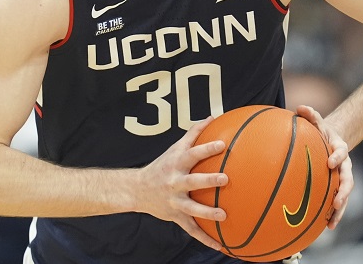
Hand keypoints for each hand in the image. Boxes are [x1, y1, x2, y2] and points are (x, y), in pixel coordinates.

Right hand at [134, 117, 228, 250]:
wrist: (137, 190)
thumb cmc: (162, 165)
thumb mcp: (174, 148)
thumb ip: (194, 133)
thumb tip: (214, 116)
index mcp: (176, 164)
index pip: (193, 153)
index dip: (206, 149)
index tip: (222, 144)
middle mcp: (175, 182)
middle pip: (192, 181)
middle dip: (208, 180)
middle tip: (225, 178)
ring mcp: (174, 201)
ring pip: (191, 209)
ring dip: (207, 213)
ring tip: (224, 216)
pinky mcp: (175, 216)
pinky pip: (191, 230)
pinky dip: (205, 239)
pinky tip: (221, 245)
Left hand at [296, 105, 352, 229]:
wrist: (331, 142)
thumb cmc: (321, 132)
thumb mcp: (317, 122)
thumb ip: (311, 115)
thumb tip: (300, 107)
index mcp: (340, 149)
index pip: (342, 152)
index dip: (338, 157)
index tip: (330, 162)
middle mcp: (345, 166)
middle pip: (348, 180)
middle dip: (344, 191)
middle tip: (338, 201)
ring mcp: (343, 179)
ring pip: (345, 196)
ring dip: (340, 209)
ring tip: (332, 222)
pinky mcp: (338, 188)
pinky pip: (337, 203)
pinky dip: (333, 215)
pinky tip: (326, 227)